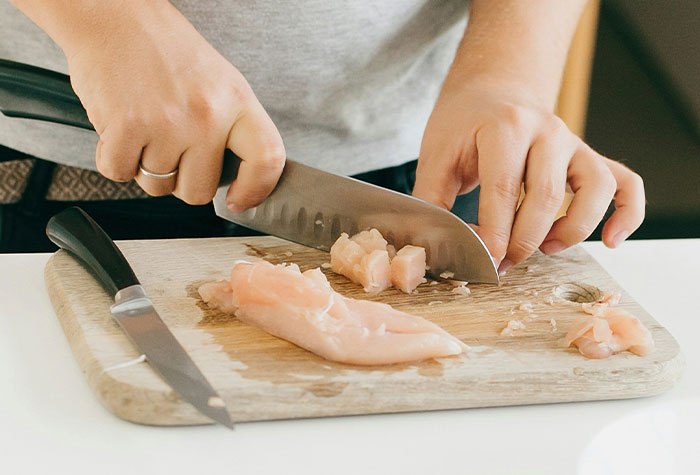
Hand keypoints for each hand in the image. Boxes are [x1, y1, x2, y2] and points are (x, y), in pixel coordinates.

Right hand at [64, 1, 283, 208]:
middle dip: (182, 180)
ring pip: (158, 186)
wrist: (113, 15)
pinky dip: (114, 159)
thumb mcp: (220, 81)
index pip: (267, 159)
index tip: (239, 200)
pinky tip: (120, 129)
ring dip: (146, 168)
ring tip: (145, 130)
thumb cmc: (165, 49)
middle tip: (172, 150)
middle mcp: (206, 115)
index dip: (255, 190)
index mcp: (237, 100)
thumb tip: (239, 179)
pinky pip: (119, 173)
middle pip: (199, 190)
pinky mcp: (125, 129)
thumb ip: (233, 128)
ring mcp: (167, 124)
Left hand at [412, 78, 644, 271]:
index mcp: (505, 127)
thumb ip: (432, 199)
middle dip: (524, 241)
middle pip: (547, 195)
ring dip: (573, 229)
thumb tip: (433, 245)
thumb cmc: (464, 123)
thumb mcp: (436, 155)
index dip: (494, 233)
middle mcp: (547, 131)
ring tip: (547, 248)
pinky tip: (610, 240)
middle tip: (503, 264)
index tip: (484, 261)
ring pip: (595, 189)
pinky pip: (625, 183)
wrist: (493, 89)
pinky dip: (627, 213)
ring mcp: (574, 142)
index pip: (503, 189)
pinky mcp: (589, 156)